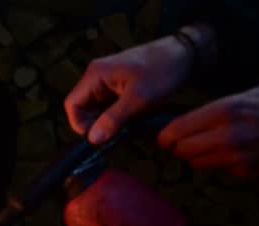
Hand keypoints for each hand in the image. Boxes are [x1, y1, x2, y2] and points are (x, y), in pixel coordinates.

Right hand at [65, 25, 213, 143]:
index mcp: (95, 75)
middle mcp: (96, 76)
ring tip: (125, 128)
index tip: (98, 138)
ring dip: (107, 122)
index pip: (72, 104)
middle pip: (83, 108)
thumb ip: (113, 119)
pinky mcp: (118, 86)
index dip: (80, 124)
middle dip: (95, 124)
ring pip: (96, 109)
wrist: (185, 54)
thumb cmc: (162, 71)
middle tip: (114, 136)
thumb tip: (92, 139)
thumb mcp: (138, 99)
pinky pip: (108, 105)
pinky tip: (130, 120)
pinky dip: (116, 116)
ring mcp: (107, 81)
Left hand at [158, 83, 258, 177]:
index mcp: (224, 111)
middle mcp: (227, 135)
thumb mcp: (241, 97)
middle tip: (185, 141)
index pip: (176, 130)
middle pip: (182, 150)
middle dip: (180, 147)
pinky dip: (222, 162)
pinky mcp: (246, 171)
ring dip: (198, 156)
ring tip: (214, 144)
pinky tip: (237, 151)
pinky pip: (220, 169)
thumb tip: (178, 126)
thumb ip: (209, 112)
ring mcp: (237, 156)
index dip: (165, 136)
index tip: (164, 138)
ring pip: (197, 163)